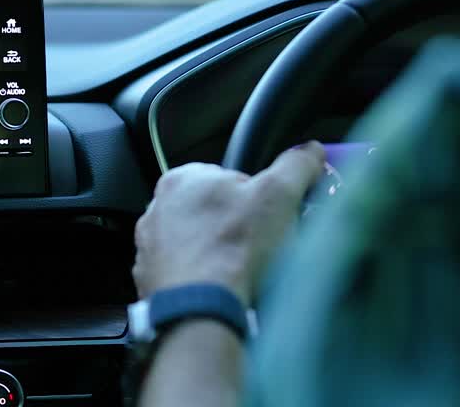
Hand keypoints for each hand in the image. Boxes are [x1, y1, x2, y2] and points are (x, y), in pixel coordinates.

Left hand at [133, 142, 325, 303]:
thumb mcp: (279, 195)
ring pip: (195, 243)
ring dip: (215, 254)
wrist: (200, 309)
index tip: (267, 219)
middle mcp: (157, 207)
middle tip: (257, 248)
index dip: (255, 199)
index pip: (228, 179)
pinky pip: (182, 273)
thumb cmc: (236, 246)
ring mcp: (148, 245)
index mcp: (182, 178)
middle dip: (233, 226)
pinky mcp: (149, 278)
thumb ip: (296, 166)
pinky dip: (200, 280)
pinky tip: (219, 289)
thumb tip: (311, 150)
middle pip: (210, 211)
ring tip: (239, 273)